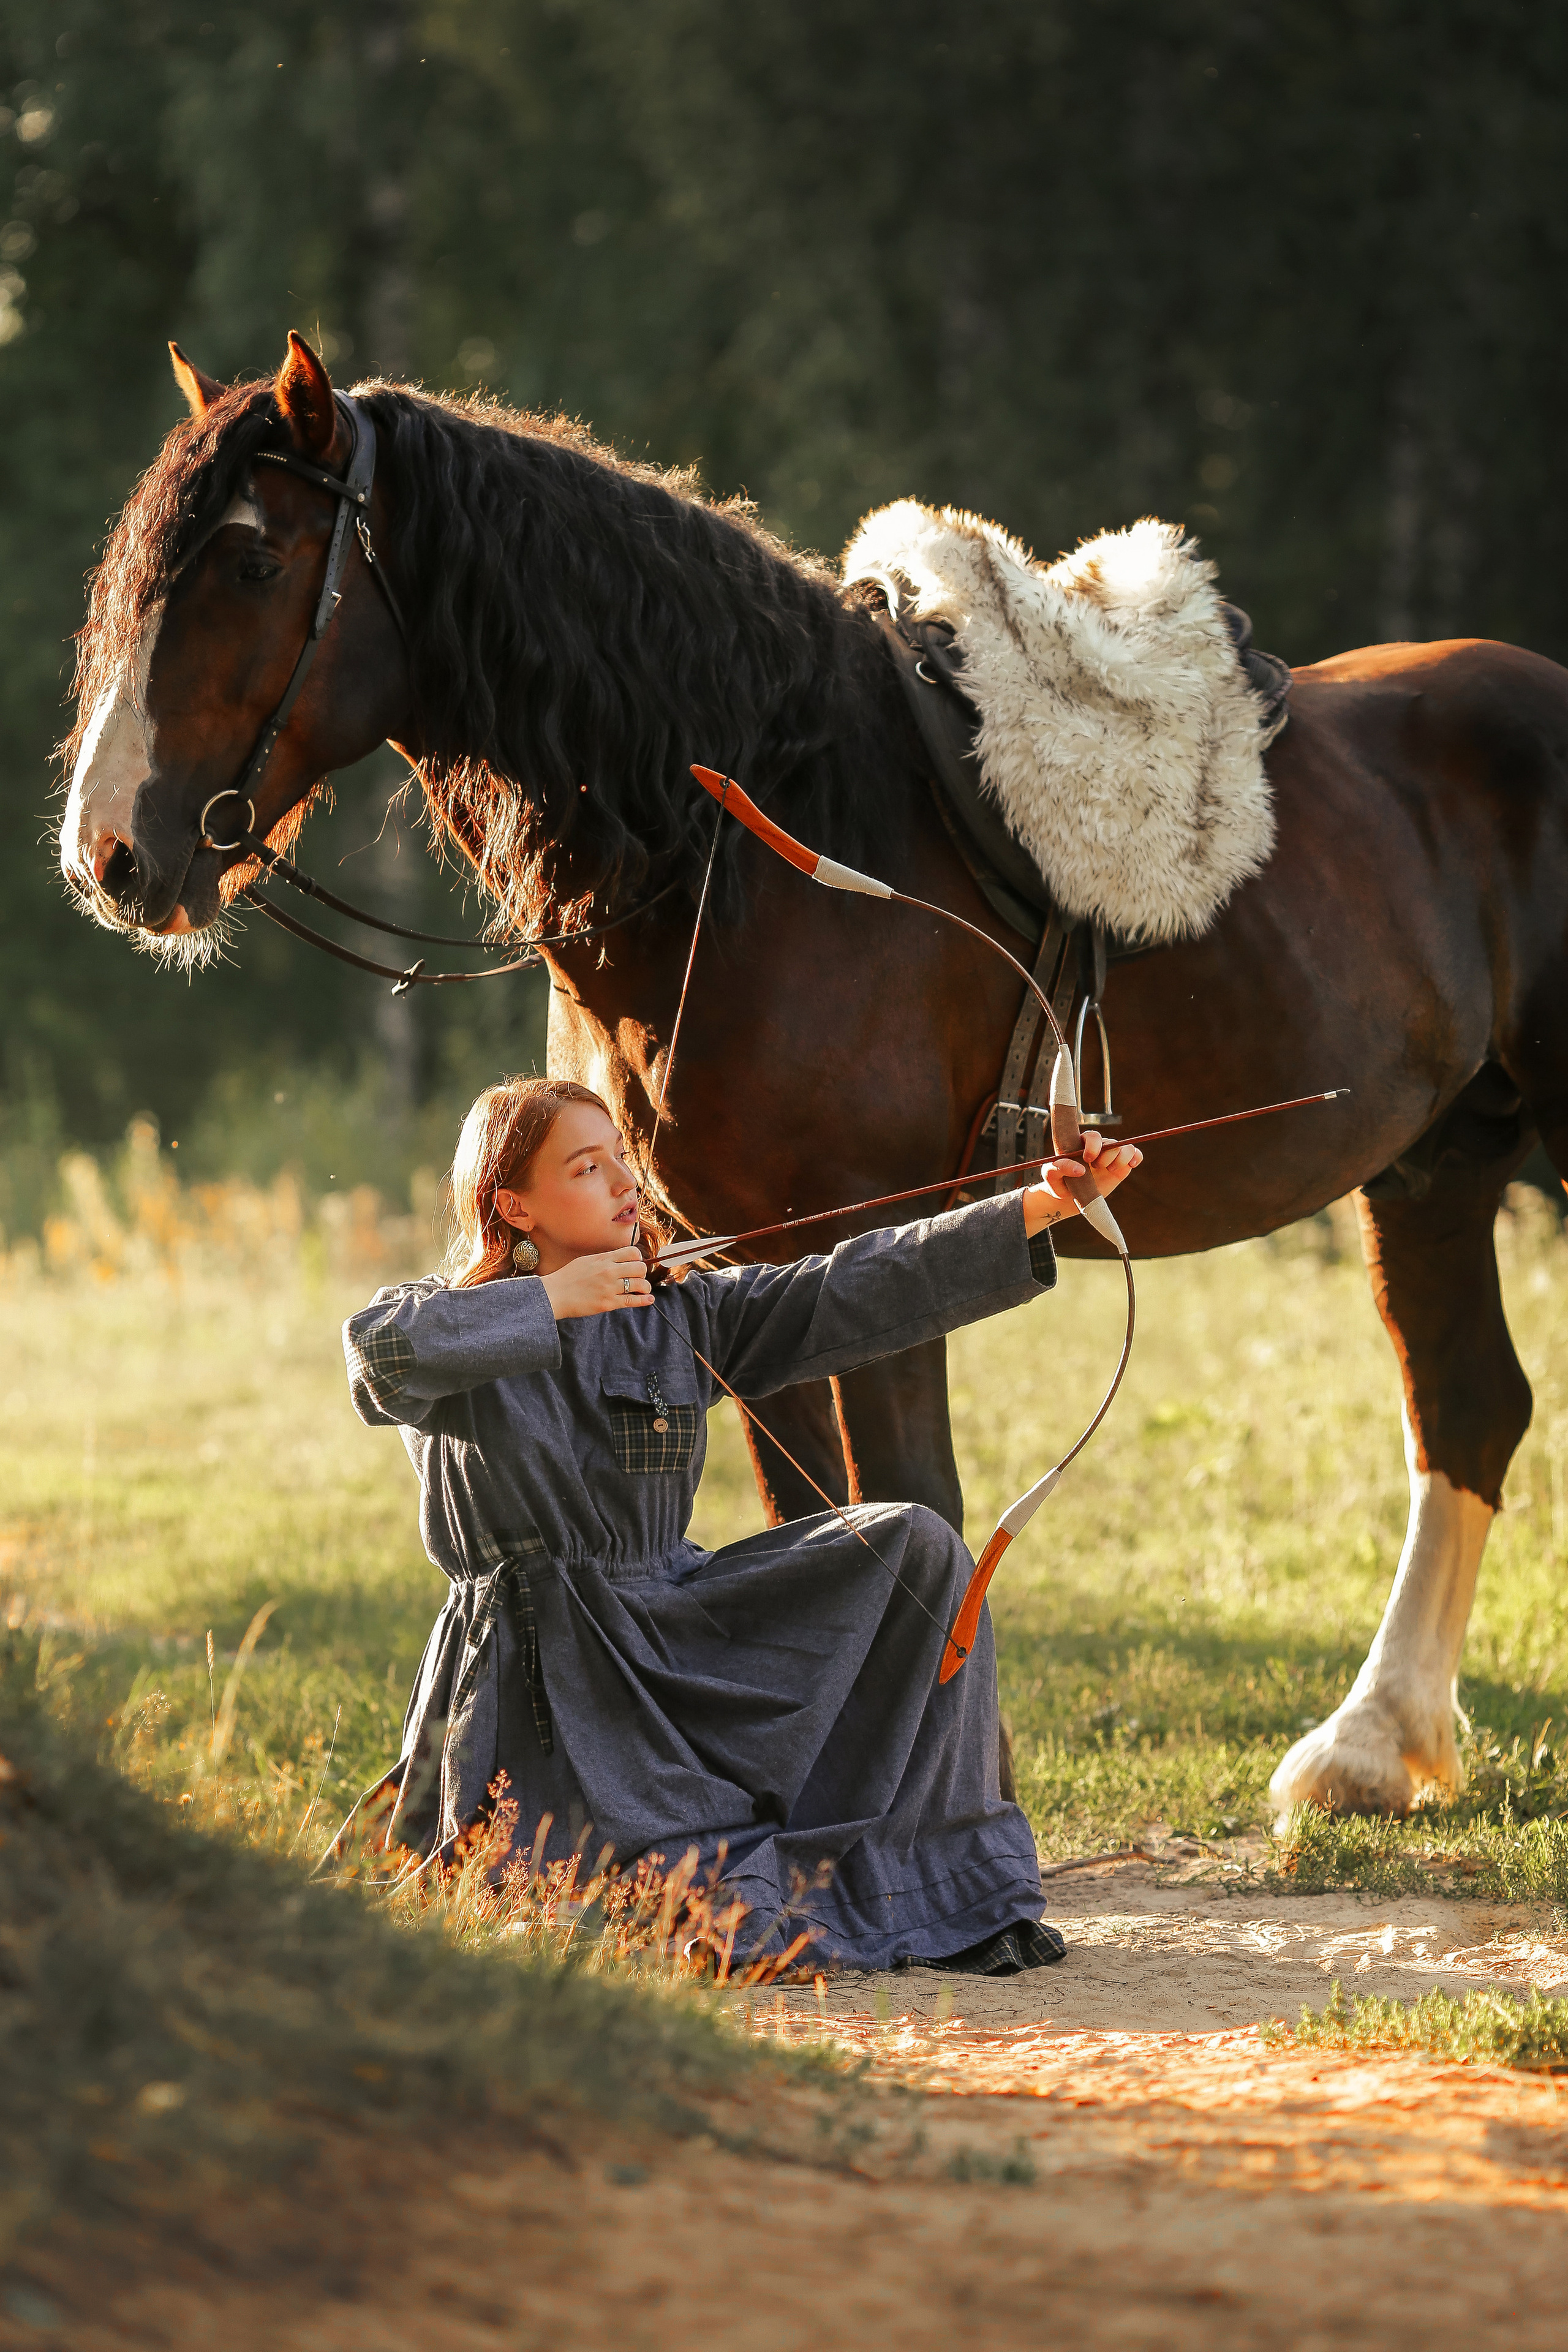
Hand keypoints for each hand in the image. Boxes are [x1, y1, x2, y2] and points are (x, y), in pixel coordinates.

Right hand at [540, 1246, 651, 1319]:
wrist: (555, 1294)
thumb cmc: (568, 1277)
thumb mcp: (586, 1260)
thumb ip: (604, 1259)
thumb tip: (619, 1259)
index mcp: (604, 1259)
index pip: (633, 1252)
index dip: (638, 1258)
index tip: (635, 1265)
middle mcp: (609, 1271)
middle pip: (640, 1268)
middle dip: (642, 1274)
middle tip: (637, 1279)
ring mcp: (610, 1287)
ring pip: (640, 1285)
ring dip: (644, 1288)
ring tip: (642, 1290)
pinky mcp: (608, 1303)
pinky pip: (632, 1301)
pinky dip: (644, 1300)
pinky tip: (648, 1300)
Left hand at [1021, 1133, 1142, 1234]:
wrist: (1069, 1199)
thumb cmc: (1059, 1183)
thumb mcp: (1051, 1175)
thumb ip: (1059, 1168)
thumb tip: (1079, 1169)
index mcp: (1081, 1145)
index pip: (1092, 1136)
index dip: (1093, 1146)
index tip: (1088, 1159)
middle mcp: (1098, 1148)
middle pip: (1110, 1142)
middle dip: (1106, 1155)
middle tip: (1097, 1167)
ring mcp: (1111, 1157)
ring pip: (1125, 1147)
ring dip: (1121, 1158)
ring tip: (1109, 1170)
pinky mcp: (1121, 1167)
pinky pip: (1135, 1154)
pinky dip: (1136, 1156)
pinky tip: (1132, 1165)